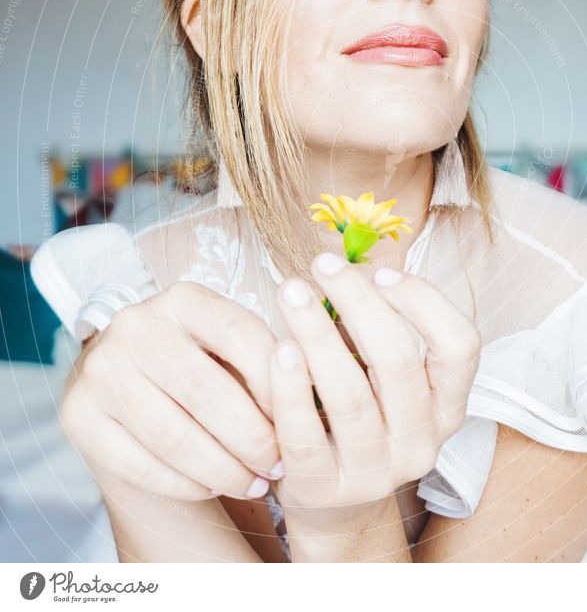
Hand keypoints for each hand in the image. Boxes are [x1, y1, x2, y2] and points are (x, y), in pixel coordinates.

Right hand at [60, 281, 282, 501]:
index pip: (241, 335)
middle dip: (253, 438)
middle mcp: (136, 325)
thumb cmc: (198, 360)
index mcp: (183, 298)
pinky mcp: (78, 416)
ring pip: (174, 437)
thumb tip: (309, 396)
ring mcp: (101, 370)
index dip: (277, 382)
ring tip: (255, 484)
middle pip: (206, 392)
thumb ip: (262, 362)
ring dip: (224, 470)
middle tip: (279, 464)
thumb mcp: (227, 345)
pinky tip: (213, 487)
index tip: (300, 416)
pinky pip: (139, 465)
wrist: (126, 377)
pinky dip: (185, 485)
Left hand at [267, 251, 481, 527]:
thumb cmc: (359, 420)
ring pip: (349, 394)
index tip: (381, 271)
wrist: (333, 507)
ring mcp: (374, 471)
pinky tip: (278, 348)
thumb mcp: (385, 383)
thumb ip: (376, 334)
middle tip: (322, 265)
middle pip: (397, 360)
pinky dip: (290, 386)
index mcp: (447, 408)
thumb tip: (344, 267)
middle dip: (357, 301)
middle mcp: (421, 442)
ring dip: (317, 333)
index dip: (424, 301)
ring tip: (290, 291)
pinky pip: (304, 433)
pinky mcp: (324, 489)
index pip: (460, 346)